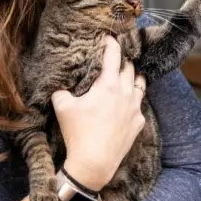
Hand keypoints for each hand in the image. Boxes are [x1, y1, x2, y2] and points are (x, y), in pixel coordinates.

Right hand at [51, 37, 145, 190]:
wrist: (94, 163)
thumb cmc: (77, 134)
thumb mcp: (62, 107)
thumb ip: (61, 90)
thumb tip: (60, 83)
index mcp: (107, 84)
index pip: (113, 55)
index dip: (111, 43)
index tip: (108, 37)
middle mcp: (125, 92)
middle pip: (128, 66)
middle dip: (121, 59)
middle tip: (114, 57)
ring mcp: (135, 107)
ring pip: (139, 83)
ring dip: (132, 76)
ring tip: (125, 75)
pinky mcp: (139, 122)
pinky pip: (140, 104)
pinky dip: (134, 98)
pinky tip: (128, 101)